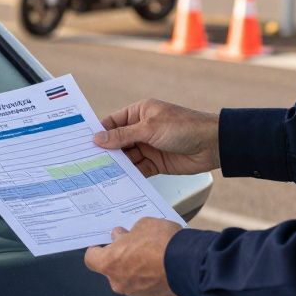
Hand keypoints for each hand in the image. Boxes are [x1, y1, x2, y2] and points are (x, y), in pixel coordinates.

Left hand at [83, 218, 182, 295]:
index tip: (104, 244)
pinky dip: (150, 278)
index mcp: (110, 263)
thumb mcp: (143, 225)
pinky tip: (162, 266)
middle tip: (134, 245)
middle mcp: (119, 282)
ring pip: (129, 279)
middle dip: (121, 257)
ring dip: (136, 269)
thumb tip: (125, 236)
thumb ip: (129, 233)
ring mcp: (135, 293)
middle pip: (112, 269)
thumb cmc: (162, 244)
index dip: (97, 250)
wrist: (188, 264)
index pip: (91, 258)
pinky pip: (146, 286)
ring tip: (152, 255)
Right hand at [93, 99, 219, 175]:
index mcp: (140, 112)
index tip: (82, 144)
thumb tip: (98, 138)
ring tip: (99, 176)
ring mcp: (149, 146)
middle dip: (105, 152)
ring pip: (126, 157)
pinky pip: (138, 169)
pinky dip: (129, 175)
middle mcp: (142, 129)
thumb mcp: (149, 128)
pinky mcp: (156, 163)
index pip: (113, 123)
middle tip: (86, 163)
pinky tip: (118, 182)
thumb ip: (123, 135)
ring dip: (116, 166)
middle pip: (117, 142)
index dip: (99, 133)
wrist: (213, 145)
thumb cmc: (184, 127)